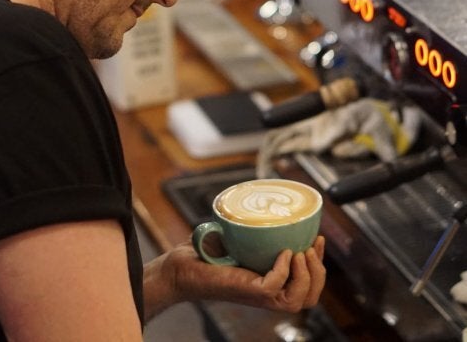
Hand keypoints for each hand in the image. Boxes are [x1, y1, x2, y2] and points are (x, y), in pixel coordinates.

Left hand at [147, 236, 325, 315]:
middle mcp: (267, 293)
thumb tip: (261, 199)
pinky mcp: (247, 291)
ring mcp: (258, 295)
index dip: (318, 267)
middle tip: (312, 246)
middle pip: (309, 298)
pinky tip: (283, 253)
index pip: (305, 287)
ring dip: (307, 275)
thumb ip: (250, 224)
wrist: (179, 267)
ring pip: (298, 299)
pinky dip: (284, 271)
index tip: (318, 240)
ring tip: (302, 252)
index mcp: (269, 282)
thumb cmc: (203, 255)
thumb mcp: (235, 236)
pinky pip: (275, 288)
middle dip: (319, 273)